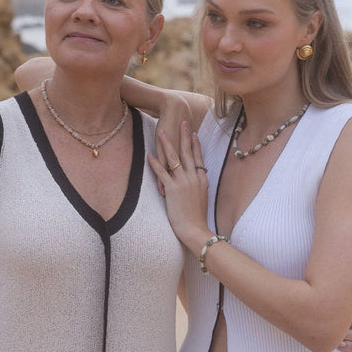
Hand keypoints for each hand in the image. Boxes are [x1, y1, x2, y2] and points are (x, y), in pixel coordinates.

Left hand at [148, 122, 210, 248]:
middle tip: (183, 121)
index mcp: (202, 180)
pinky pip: (162, 172)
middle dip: (184, 136)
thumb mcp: (202, 199)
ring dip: (167, 143)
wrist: (196, 229)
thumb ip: (198, 187)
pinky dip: (155, 163)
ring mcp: (183, 182)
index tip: (193, 133)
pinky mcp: (172, 189)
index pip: (198, 157)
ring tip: (161, 132)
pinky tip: (149, 155)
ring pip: (174, 158)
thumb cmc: (197, 218)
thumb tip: (196, 182)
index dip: (195, 144)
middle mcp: (194, 178)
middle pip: (188, 152)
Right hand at [154, 95, 192, 194]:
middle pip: (186, 178)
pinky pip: (162, 170)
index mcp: (190, 153)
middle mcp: (184, 156)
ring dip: (173, 190)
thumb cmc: (179, 120)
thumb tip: (192, 151)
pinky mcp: (163, 153)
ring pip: (175, 178)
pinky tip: (160, 192)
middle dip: (186, 192)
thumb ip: (189, 144)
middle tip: (187, 204)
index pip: (194, 174)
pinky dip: (161, 182)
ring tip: (173, 203)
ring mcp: (174, 155)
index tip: (198, 198)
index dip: (195, 186)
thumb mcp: (185, 135)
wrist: (174, 108)